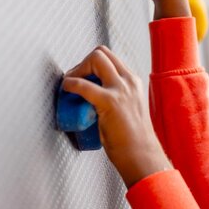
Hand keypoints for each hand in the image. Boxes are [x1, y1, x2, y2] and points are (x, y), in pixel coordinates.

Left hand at [62, 46, 169, 187]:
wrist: (142, 156)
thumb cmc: (134, 142)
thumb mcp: (128, 111)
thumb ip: (117, 100)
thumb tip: (96, 102)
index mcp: (134, 83)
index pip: (111, 59)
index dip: (92, 64)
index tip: (83, 78)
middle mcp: (129, 81)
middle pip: (101, 52)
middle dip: (83, 62)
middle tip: (74, 79)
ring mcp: (120, 89)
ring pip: (95, 58)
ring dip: (77, 69)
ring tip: (70, 85)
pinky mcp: (109, 102)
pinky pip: (83, 85)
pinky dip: (71, 84)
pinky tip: (66, 89)